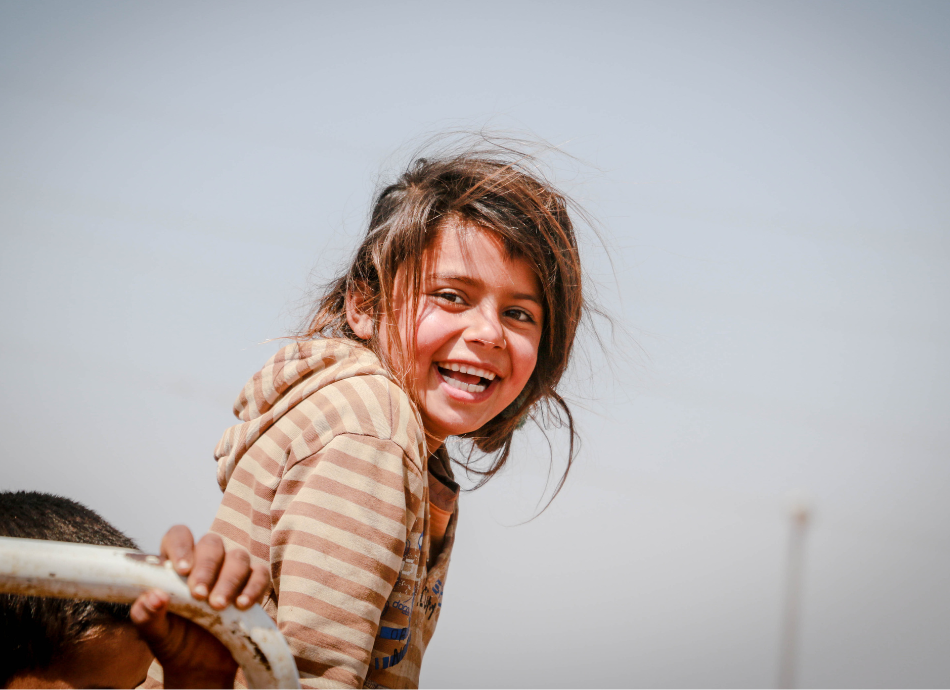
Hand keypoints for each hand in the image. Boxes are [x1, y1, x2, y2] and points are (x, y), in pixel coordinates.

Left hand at [130, 526, 269, 687]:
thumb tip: (154, 596)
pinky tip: (241, 605)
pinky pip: (260, 574)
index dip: (181, 546)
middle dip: (207, 567)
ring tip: (218, 606)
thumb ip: (145, 614)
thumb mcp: (152, 632)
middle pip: (211, 543)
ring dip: (229, 579)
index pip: (179, 536)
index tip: (182, 570)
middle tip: (200, 595)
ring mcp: (231, 570)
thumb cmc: (173, 640)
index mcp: (176, 564)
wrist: (199, 666)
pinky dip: (253, 587)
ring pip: (238, 556)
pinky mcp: (253, 584)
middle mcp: (206, 561)